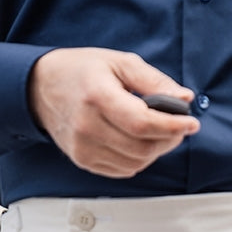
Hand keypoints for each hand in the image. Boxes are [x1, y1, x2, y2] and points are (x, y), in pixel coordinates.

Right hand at [28, 47, 199, 177]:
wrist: (40, 86)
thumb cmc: (80, 70)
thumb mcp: (120, 62)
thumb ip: (154, 81)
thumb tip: (184, 99)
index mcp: (98, 96)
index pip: (142, 123)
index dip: (172, 126)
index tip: (191, 122)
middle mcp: (87, 126)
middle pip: (142, 148)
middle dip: (169, 138)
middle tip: (179, 124)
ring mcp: (82, 147)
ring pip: (135, 163)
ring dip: (156, 150)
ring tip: (161, 131)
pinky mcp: (82, 160)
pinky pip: (122, 170)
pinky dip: (139, 159)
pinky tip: (141, 141)